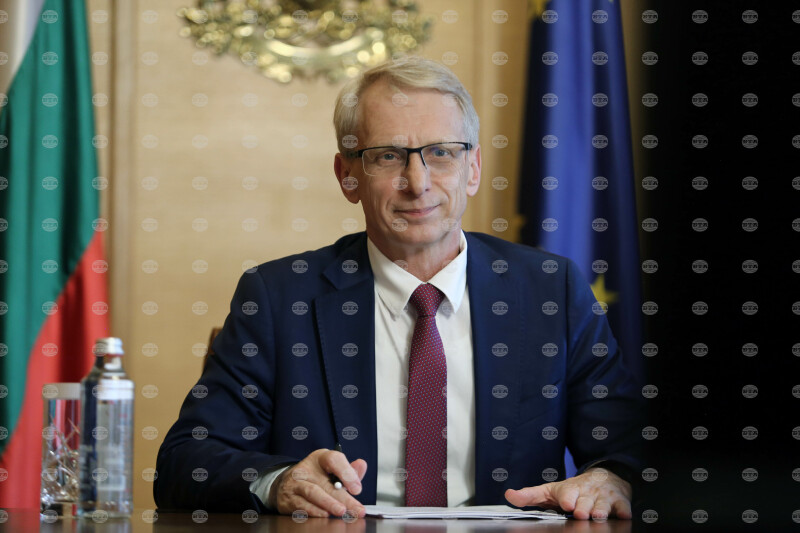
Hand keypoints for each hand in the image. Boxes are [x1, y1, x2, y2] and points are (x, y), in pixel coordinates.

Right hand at [269, 448, 367, 517]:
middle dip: (344, 498)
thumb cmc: (315, 477)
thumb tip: (361, 466)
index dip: (347, 473)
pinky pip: (302, 506)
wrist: (288, 484)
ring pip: (313, 493)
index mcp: (320, 458)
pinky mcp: (289, 499)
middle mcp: (306, 469)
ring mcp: (295, 484)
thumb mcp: (331, 469)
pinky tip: (325, 515)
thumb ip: (348, 470)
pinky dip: (315, 511)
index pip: (334, 460)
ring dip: (329, 504)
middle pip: (327, 483)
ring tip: (341, 511)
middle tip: (357, 509)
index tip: (357, 488)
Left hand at [504, 467, 631, 519]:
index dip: (567, 497)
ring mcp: (603, 497)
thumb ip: (529, 495)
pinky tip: (622, 514)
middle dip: (583, 507)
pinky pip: (623, 507)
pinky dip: (623, 511)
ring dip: (601, 510)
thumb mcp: (549, 491)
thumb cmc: (573, 490)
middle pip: (585, 502)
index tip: (566, 503)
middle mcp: (586, 492)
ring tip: (598, 515)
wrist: (602, 479)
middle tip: (580, 513)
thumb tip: (508, 495)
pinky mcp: (619, 502)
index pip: (568, 492)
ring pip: (603, 505)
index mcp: (569, 489)